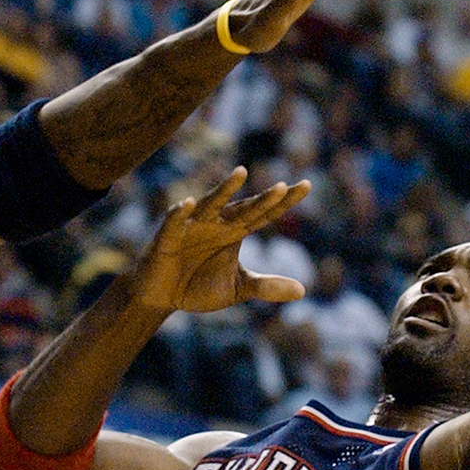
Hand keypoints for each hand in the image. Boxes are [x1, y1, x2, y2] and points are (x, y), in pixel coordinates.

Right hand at [132, 167, 310, 312]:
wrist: (162, 295)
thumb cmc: (198, 285)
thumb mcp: (237, 288)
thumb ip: (266, 286)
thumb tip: (303, 291)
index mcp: (235, 231)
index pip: (265, 214)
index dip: (284, 201)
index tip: (307, 185)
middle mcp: (217, 223)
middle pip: (245, 208)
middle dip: (263, 199)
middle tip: (283, 187)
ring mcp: (192, 226)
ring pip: (211, 204)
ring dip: (225, 189)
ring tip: (241, 173)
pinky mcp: (168, 237)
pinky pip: (174, 222)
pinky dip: (179, 213)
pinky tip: (188, 203)